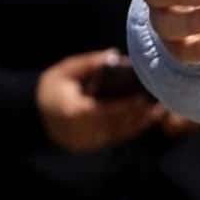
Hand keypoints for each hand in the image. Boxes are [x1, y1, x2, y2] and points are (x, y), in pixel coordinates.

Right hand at [35, 51, 162, 152]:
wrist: (37, 117)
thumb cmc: (51, 91)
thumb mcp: (64, 72)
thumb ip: (89, 64)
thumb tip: (114, 55)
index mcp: (76, 111)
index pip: (106, 110)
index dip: (127, 106)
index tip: (144, 98)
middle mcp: (86, 130)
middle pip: (120, 123)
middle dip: (141, 114)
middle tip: (162, 102)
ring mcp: (92, 140)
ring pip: (123, 132)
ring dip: (142, 121)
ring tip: (161, 108)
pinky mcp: (97, 144)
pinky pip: (120, 136)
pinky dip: (135, 127)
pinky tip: (149, 116)